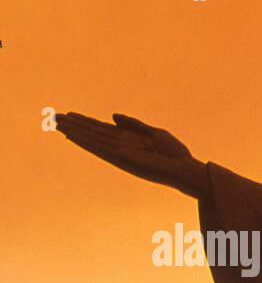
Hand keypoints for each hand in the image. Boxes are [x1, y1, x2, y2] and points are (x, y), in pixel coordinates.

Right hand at [55, 111, 207, 197]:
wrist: (186, 169)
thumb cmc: (174, 153)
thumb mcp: (154, 133)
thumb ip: (134, 124)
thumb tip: (112, 116)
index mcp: (129, 139)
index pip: (101, 128)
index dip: (85, 121)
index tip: (69, 114)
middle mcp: (121, 146)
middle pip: (92, 132)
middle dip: (74, 124)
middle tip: (53, 116)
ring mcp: (119, 152)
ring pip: (91, 139)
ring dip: (73, 130)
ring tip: (56, 123)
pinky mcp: (121, 158)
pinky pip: (98, 147)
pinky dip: (84, 140)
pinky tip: (70, 134)